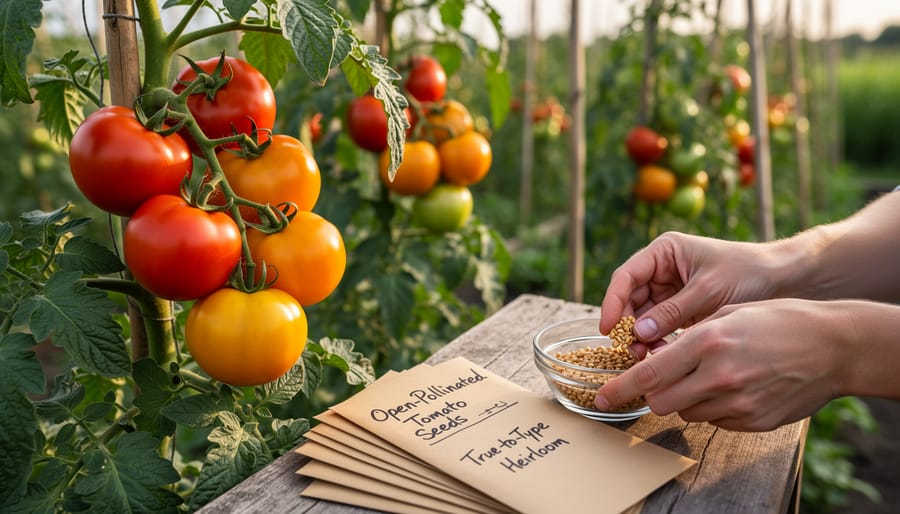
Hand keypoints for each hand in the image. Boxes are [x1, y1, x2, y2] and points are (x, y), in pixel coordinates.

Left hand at [596, 299, 850, 430]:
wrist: (833, 346)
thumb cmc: (779, 320)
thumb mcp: (728, 313)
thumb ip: (687, 337)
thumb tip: (653, 356)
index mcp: (708, 341)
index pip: (649, 374)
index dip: (619, 389)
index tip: (601, 398)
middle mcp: (719, 375)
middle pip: (660, 401)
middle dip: (653, 393)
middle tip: (661, 380)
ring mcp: (738, 402)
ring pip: (686, 413)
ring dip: (684, 399)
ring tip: (708, 376)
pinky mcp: (754, 421)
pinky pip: (715, 421)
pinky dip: (712, 408)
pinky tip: (733, 387)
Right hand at [599, 232, 777, 355]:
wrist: (783, 280)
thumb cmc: (748, 273)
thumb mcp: (709, 290)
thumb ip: (673, 311)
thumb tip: (638, 332)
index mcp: (664, 251)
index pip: (626, 276)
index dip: (612, 302)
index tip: (608, 327)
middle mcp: (662, 268)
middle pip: (630, 298)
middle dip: (627, 324)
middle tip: (630, 350)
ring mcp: (670, 289)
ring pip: (642, 315)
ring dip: (641, 335)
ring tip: (646, 355)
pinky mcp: (681, 309)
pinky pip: (659, 326)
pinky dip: (657, 340)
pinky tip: (661, 354)